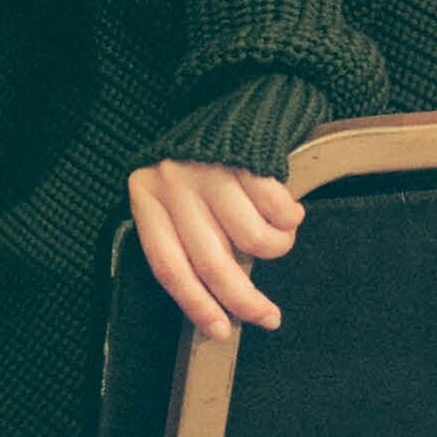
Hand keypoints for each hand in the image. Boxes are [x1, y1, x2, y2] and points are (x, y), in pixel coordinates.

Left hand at [127, 160, 304, 340]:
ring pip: (252, 238)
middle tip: (269, 318)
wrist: (234, 105)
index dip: (196, 304)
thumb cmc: (203, 168)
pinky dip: (289, 219)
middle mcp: (174, 183)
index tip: (222, 331)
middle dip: (244, 299)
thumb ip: (188, 240)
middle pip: (212, 261)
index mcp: (147, 197)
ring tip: (278, 239)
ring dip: (275, 248)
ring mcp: (212, 168)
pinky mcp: (248, 155)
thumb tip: (220, 305)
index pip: (169, 265)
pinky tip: (288, 213)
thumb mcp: (177, 199)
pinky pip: (278, 209)